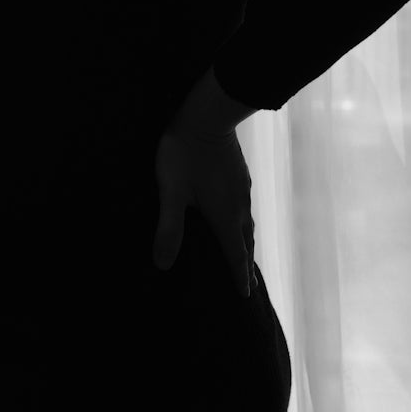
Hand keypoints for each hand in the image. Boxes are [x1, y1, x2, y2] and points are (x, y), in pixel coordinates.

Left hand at [152, 123, 255, 298]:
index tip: (246, 296)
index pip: (235, 254)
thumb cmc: (185, 153)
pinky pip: (245, 208)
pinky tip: (236, 217)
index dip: (239, 276)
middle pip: (245, 242)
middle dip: (245, 264)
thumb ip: (168, 228)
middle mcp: (239, 207)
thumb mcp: (171, 192)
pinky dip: (243, 223)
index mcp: (225, 216)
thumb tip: (162, 265)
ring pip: (247, 224)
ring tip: (244, 254)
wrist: (208, 115)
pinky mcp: (240, 174)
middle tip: (248, 283)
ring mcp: (242, 189)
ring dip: (246, 243)